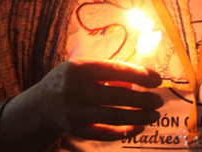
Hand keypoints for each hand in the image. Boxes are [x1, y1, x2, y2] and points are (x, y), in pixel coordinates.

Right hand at [0, 57, 163, 148]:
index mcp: (79, 68)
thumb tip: (142, 80)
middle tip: (159, 100)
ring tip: (155, 115)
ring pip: (113, 116)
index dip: (139, 75)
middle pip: (116, 95)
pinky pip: (104, 133)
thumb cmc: (73, 80)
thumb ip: (111, 71)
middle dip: (143, 99)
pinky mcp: (75, 130)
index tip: (158, 80)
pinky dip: (124, 132)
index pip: (115, 70)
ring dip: (138, 116)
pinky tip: (139, 127)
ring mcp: (73, 112)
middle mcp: (74, 90)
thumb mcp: (87, 68)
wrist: (42, 103)